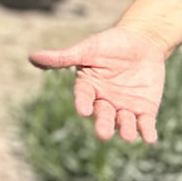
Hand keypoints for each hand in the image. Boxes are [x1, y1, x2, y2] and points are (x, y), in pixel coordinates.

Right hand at [28, 25, 168, 143]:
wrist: (143, 42)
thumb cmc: (111, 44)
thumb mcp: (88, 49)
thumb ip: (64, 57)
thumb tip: (31, 57)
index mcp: (89, 87)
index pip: (84, 97)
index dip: (83, 103)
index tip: (83, 109)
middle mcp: (104, 101)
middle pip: (103, 115)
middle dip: (104, 124)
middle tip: (104, 134)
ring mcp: (125, 107)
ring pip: (124, 122)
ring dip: (126, 130)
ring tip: (128, 136)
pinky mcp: (145, 110)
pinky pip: (145, 123)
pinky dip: (147, 131)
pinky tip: (150, 138)